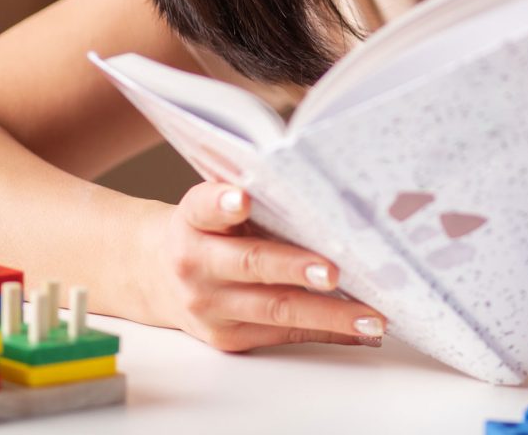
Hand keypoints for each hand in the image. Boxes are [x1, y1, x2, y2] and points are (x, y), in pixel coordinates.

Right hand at [143, 181, 385, 351]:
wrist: (157, 275)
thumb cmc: (209, 229)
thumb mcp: (216, 205)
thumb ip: (255, 195)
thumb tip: (326, 191)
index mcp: (193, 220)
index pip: (204, 207)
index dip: (223, 203)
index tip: (242, 199)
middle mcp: (197, 264)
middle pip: (251, 264)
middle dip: (296, 268)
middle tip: (334, 271)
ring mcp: (211, 306)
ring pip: (275, 309)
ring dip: (329, 313)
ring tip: (370, 314)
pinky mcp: (229, 337)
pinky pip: (285, 334)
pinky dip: (328, 331)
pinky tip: (360, 328)